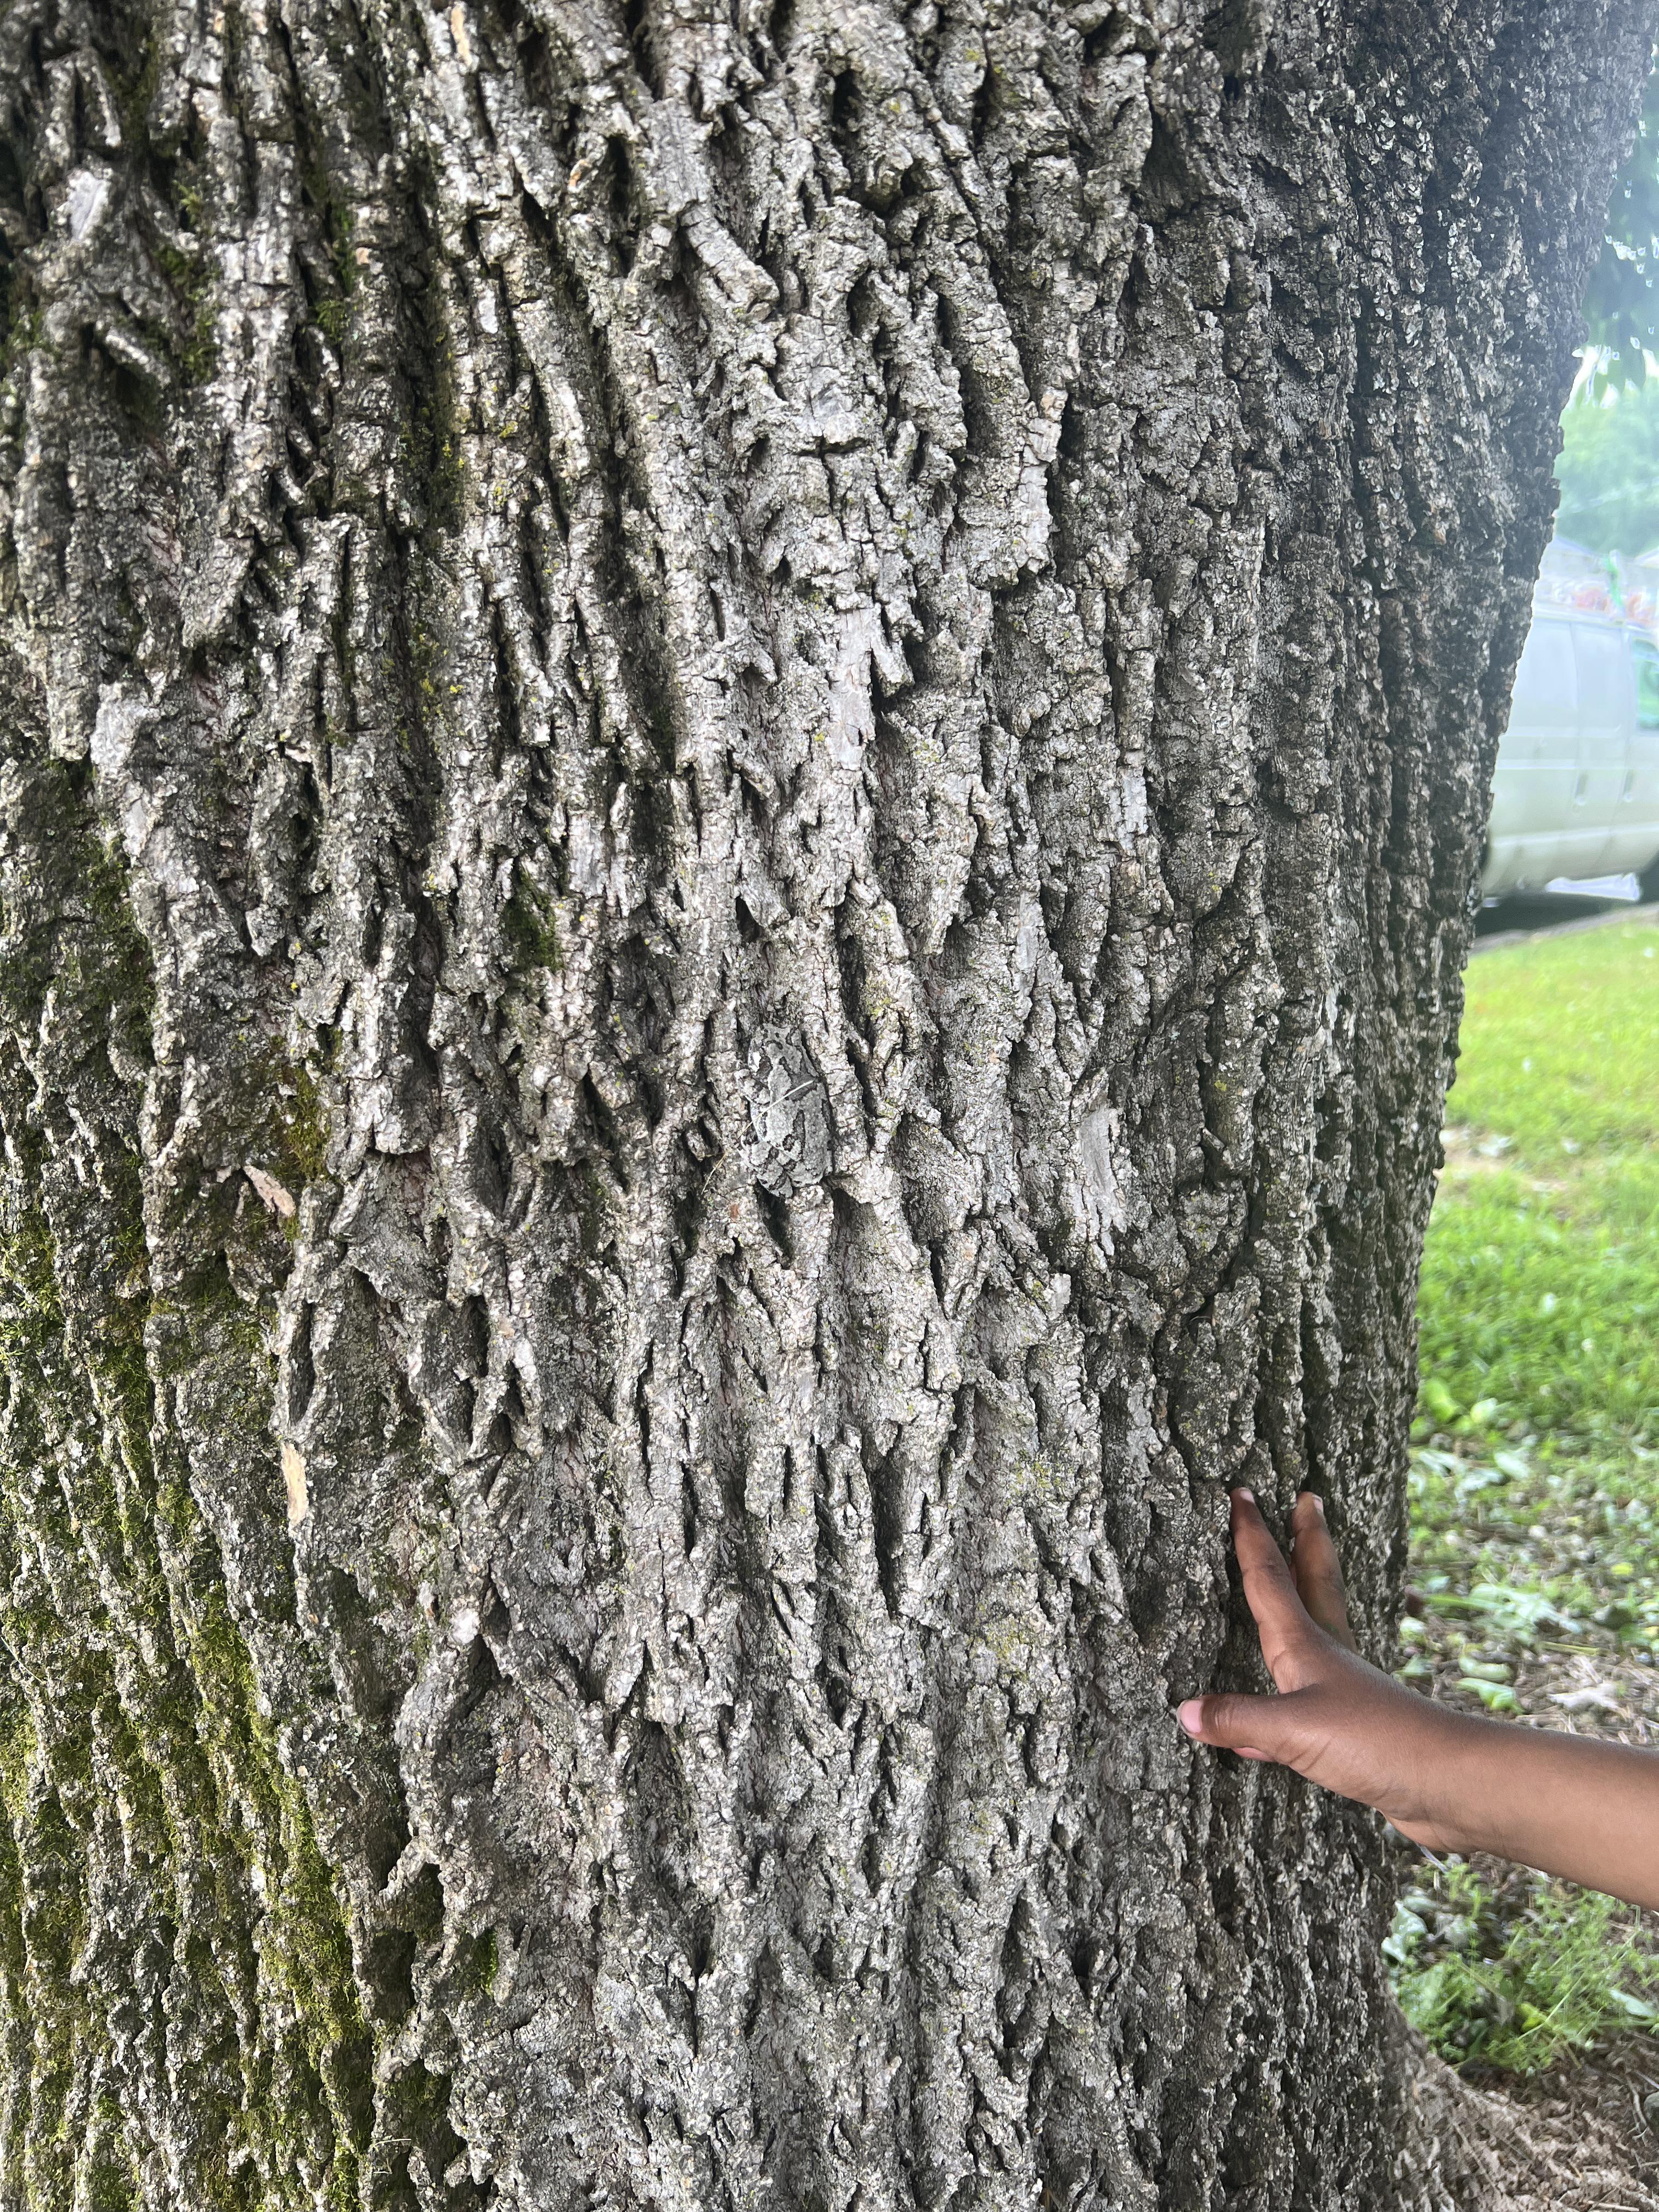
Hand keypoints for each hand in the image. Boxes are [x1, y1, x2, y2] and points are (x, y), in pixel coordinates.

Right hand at [1177, 1489, 1467, 1849]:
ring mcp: (1344, 1688)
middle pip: (1313, 1582)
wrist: (1447, 1781)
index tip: (1242, 1494)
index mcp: (1307, 1645)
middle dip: (1305, 1539)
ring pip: (1318, 1628)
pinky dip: (1280, 1696)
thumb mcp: (1295, 1730)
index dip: (1252, 1536)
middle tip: (1308, 1498)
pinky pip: (1306, 1697)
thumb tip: (1185, 1710)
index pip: (1270, 1578)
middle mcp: (1327, 1655)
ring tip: (1297, 1575)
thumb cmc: (1375, 1742)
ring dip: (1306, 1594)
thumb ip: (1239, 1718)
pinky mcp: (1354, 1728)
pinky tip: (1252, 1732)